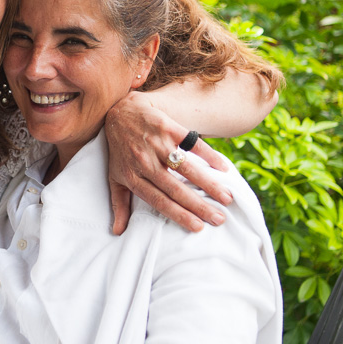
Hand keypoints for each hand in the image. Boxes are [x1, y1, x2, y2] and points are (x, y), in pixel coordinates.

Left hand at [105, 91, 232, 234]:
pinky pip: (191, 143)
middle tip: (219, 219)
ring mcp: (157, 144)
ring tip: (227, 198)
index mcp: (134, 177)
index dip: (178, 214)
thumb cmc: (119, 149)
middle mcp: (145, 162)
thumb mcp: (115, 176)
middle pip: (175, 188)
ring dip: (208, 183)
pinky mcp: (167, 127)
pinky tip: (223, 168)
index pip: (158, 200)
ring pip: (186, 167)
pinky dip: (208, 155)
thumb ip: (119, 203)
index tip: (197, 227)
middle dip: (199, 206)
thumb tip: (118, 232)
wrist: (120, 111)